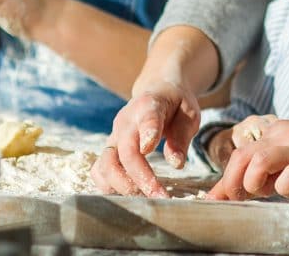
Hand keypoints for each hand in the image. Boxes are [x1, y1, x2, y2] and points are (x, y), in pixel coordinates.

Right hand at [90, 78, 201, 196]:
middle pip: (124, 152)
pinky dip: (109, 186)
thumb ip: (182, 136)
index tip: (150, 149)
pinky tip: (129, 195)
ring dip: (123, 186)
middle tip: (160, 197)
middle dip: (140, 178)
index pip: (147, 118)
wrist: (157, 91)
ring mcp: (114, 135)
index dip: (148, 132)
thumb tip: (176, 164)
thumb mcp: (189, 113)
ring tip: (145, 199)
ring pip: (105, 165)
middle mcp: (126, 121)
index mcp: (149, 105)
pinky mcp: (109, 148)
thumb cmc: (176, 104)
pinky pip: (99, 171)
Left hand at [206, 118, 288, 200]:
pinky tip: (288, 191)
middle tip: (238, 199)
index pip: (239, 155)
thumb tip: (244, 187)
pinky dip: (283, 186)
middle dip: (232, 183)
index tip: (214, 200)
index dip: (223, 181)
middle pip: (241, 157)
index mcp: (276, 133)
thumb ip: (271, 167)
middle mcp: (284, 135)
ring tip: (262, 193)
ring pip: (259, 161)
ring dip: (252, 183)